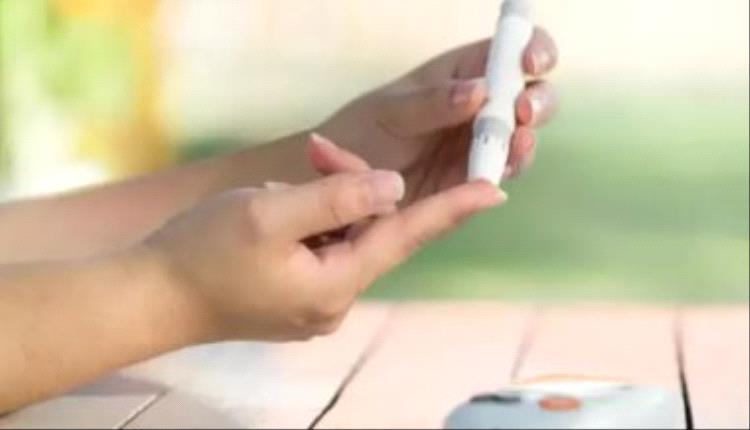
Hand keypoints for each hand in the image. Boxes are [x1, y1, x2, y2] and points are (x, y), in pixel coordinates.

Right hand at [145, 169, 503, 341]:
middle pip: (370, 229)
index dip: (452, 209)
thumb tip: (393, 187)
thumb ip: (337, 197)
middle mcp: (335, 299)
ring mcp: (317, 301)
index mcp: (334, 285)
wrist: (152, 297)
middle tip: (314, 152)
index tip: (495, 189)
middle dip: (350, 184)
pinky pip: (324, 247)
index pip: (406, 236)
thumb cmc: (202, 254)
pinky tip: (278, 211)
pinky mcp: (300, 294)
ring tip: (277, 191)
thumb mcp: (269, 212)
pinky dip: (311, 221)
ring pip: (345, 235)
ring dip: (325, 201)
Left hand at [317, 29, 557, 202]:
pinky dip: (509, 168)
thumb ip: (432, 103)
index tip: (532, 63)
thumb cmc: (361, 134)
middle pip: (529, 94)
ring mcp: (479, 144)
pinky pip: (502, 171)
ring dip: (527, 138)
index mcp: (459, 74)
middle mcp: (478, 107)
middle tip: (524, 112)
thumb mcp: (389, 112)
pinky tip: (504, 167)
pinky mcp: (473, 180)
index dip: (531, 50)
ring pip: (522, 136)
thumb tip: (481, 89)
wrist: (339, 183)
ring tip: (517, 142)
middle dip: (539, 100)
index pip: (508, 52)